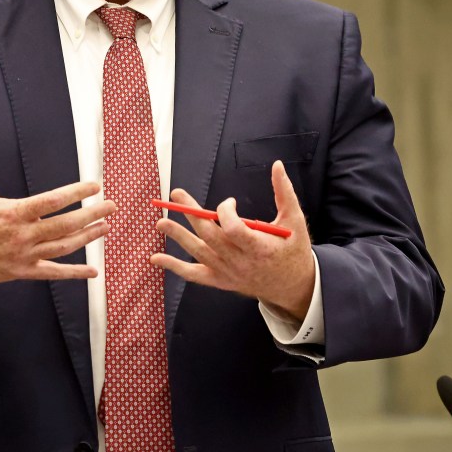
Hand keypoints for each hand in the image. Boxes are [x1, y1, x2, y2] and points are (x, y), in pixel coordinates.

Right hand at [0, 127, 114, 301]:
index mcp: (12, 212)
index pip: (52, 201)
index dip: (76, 193)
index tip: (94, 185)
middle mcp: (21, 236)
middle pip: (65, 225)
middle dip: (92, 214)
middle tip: (112, 205)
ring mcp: (23, 256)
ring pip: (63, 247)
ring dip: (88, 237)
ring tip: (105, 226)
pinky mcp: (22, 271)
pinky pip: (53, 272)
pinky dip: (74, 273)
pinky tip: (93, 271)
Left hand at [150, 161, 315, 319]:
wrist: (293, 286)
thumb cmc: (293, 250)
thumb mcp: (295, 220)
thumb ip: (284, 192)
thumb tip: (277, 165)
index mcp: (259, 247)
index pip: (233, 229)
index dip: (226, 212)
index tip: (229, 202)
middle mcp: (240, 262)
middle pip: (210, 236)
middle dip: (191, 214)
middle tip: (176, 195)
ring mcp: (228, 273)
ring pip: (198, 252)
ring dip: (178, 236)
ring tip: (161, 222)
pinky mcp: (221, 280)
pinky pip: (194, 274)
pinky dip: (174, 267)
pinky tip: (156, 258)